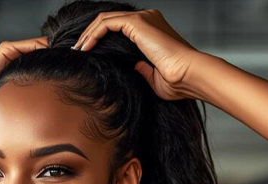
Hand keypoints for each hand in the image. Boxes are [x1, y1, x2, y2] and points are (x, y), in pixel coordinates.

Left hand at [73, 8, 205, 100]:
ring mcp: (143, 18)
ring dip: (88, 34)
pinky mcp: (138, 22)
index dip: (100, 39)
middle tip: (77, 51)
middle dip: (90, 35)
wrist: (189, 76)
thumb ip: (142, 69)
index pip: (119, 28)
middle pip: (109, 20)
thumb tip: (133, 67)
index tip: (87, 55)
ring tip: (77, 50)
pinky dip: (93, 34)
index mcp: (152, 30)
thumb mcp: (154, 77)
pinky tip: (85, 48)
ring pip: (105, 19)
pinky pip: (107, 23)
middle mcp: (148, 19)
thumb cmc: (178, 81)